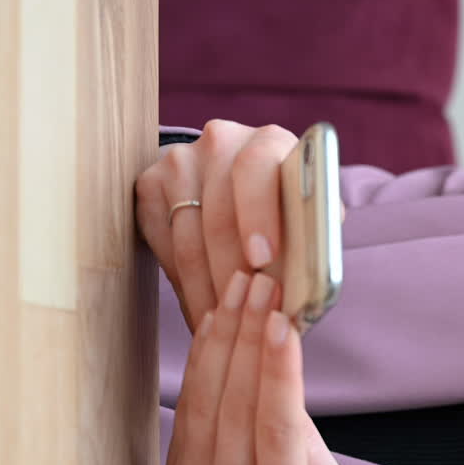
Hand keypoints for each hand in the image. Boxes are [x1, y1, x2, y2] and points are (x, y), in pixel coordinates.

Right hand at [136, 120, 297, 332]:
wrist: (234, 182)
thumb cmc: (285, 206)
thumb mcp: (306, 211)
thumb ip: (312, 232)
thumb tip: (313, 279)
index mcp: (269, 142)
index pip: (256, 168)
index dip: (258, 215)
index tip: (263, 259)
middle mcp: (221, 142)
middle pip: (219, 215)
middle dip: (235, 274)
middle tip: (248, 315)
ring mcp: (179, 161)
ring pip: (189, 240)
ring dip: (209, 290)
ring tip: (227, 322)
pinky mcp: (150, 184)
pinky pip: (164, 246)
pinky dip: (184, 284)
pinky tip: (202, 309)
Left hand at [161, 271, 350, 464]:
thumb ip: (311, 448)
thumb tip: (286, 378)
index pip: (278, 430)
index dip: (280, 372)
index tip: (285, 323)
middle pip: (238, 403)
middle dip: (251, 335)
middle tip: (263, 284)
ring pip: (208, 399)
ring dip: (225, 336)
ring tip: (241, 288)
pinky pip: (190, 407)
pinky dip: (203, 361)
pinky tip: (216, 326)